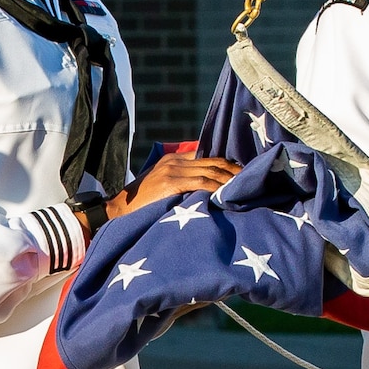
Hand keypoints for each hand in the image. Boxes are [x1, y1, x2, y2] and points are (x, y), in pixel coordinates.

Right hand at [106, 152, 241, 219]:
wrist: (117, 210)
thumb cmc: (140, 203)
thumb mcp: (161, 187)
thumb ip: (180, 183)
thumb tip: (206, 192)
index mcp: (173, 160)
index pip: (207, 158)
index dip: (227, 165)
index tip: (242, 174)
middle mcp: (174, 162)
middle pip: (213, 163)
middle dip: (233, 172)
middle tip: (250, 182)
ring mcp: (172, 171)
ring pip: (210, 172)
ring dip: (229, 181)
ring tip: (243, 190)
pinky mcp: (171, 183)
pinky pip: (201, 183)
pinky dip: (217, 188)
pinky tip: (227, 196)